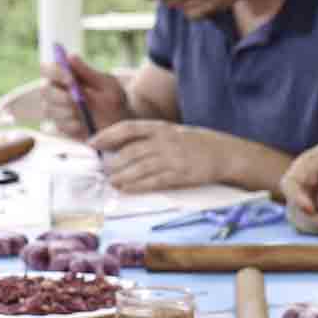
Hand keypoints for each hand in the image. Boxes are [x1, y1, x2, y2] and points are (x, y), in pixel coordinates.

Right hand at [40, 55, 128, 138]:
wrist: (122, 124)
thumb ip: (88, 73)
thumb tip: (71, 56)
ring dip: (64, 110)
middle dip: (58, 94)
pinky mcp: (61, 125)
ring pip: (48, 108)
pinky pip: (58, 125)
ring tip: (82, 113)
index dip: (55, 72)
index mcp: (66, 77)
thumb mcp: (106, 85)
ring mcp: (57, 109)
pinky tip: (81, 125)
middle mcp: (57, 92)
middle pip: (45, 90)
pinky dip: (69, 125)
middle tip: (73, 98)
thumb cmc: (114, 100)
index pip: (48, 69)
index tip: (70, 78)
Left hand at [91, 119, 224, 191]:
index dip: (107, 135)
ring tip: (112, 182)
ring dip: (121, 177)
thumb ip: (150, 138)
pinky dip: (136, 186)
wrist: (226, 154)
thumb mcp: (173, 133)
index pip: (128, 128)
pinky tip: (127, 189)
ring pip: (138, 168)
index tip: (92, 143)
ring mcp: (173, 159)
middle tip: (102, 170)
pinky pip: (152, 182)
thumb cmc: (197, 143)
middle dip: (112, 163)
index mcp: (162, 128)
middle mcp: (165, 141)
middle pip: (130, 152)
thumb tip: (120, 147)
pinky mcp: (180, 175)